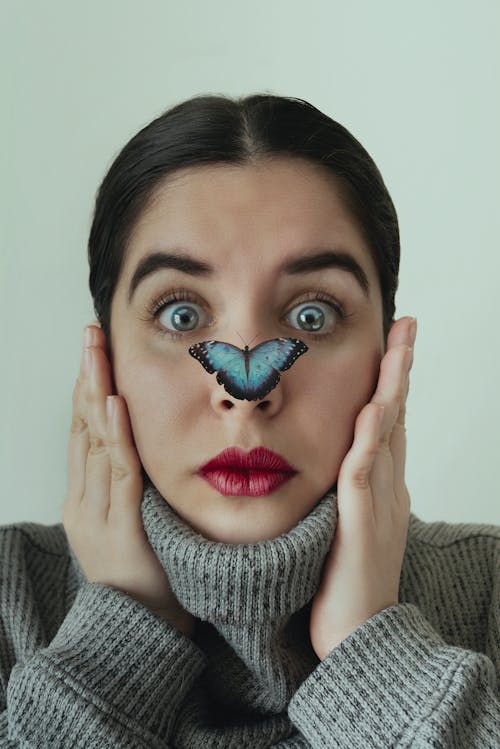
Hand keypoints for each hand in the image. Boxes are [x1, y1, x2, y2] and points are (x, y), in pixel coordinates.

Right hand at [62, 323, 194, 637]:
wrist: (139, 628)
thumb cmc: (148, 568)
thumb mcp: (134, 518)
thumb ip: (132, 483)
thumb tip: (145, 443)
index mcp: (86, 493)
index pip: (85, 429)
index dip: (89, 386)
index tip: (95, 350)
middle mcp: (84, 498)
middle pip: (82, 426)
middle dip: (87, 376)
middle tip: (90, 334)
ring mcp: (96, 513)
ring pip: (94, 443)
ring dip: (95, 393)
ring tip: (96, 352)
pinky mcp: (118, 527)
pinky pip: (118, 475)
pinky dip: (114, 437)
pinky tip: (114, 404)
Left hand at [309, 315, 415, 658]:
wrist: (360, 635)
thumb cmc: (346, 583)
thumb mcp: (350, 525)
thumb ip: (350, 492)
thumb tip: (343, 462)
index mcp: (381, 486)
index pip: (389, 423)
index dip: (392, 382)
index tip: (391, 345)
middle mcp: (386, 487)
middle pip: (397, 417)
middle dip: (401, 370)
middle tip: (407, 327)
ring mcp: (378, 504)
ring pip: (387, 435)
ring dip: (393, 388)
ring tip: (400, 346)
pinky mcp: (360, 525)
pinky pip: (363, 475)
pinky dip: (368, 440)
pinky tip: (371, 409)